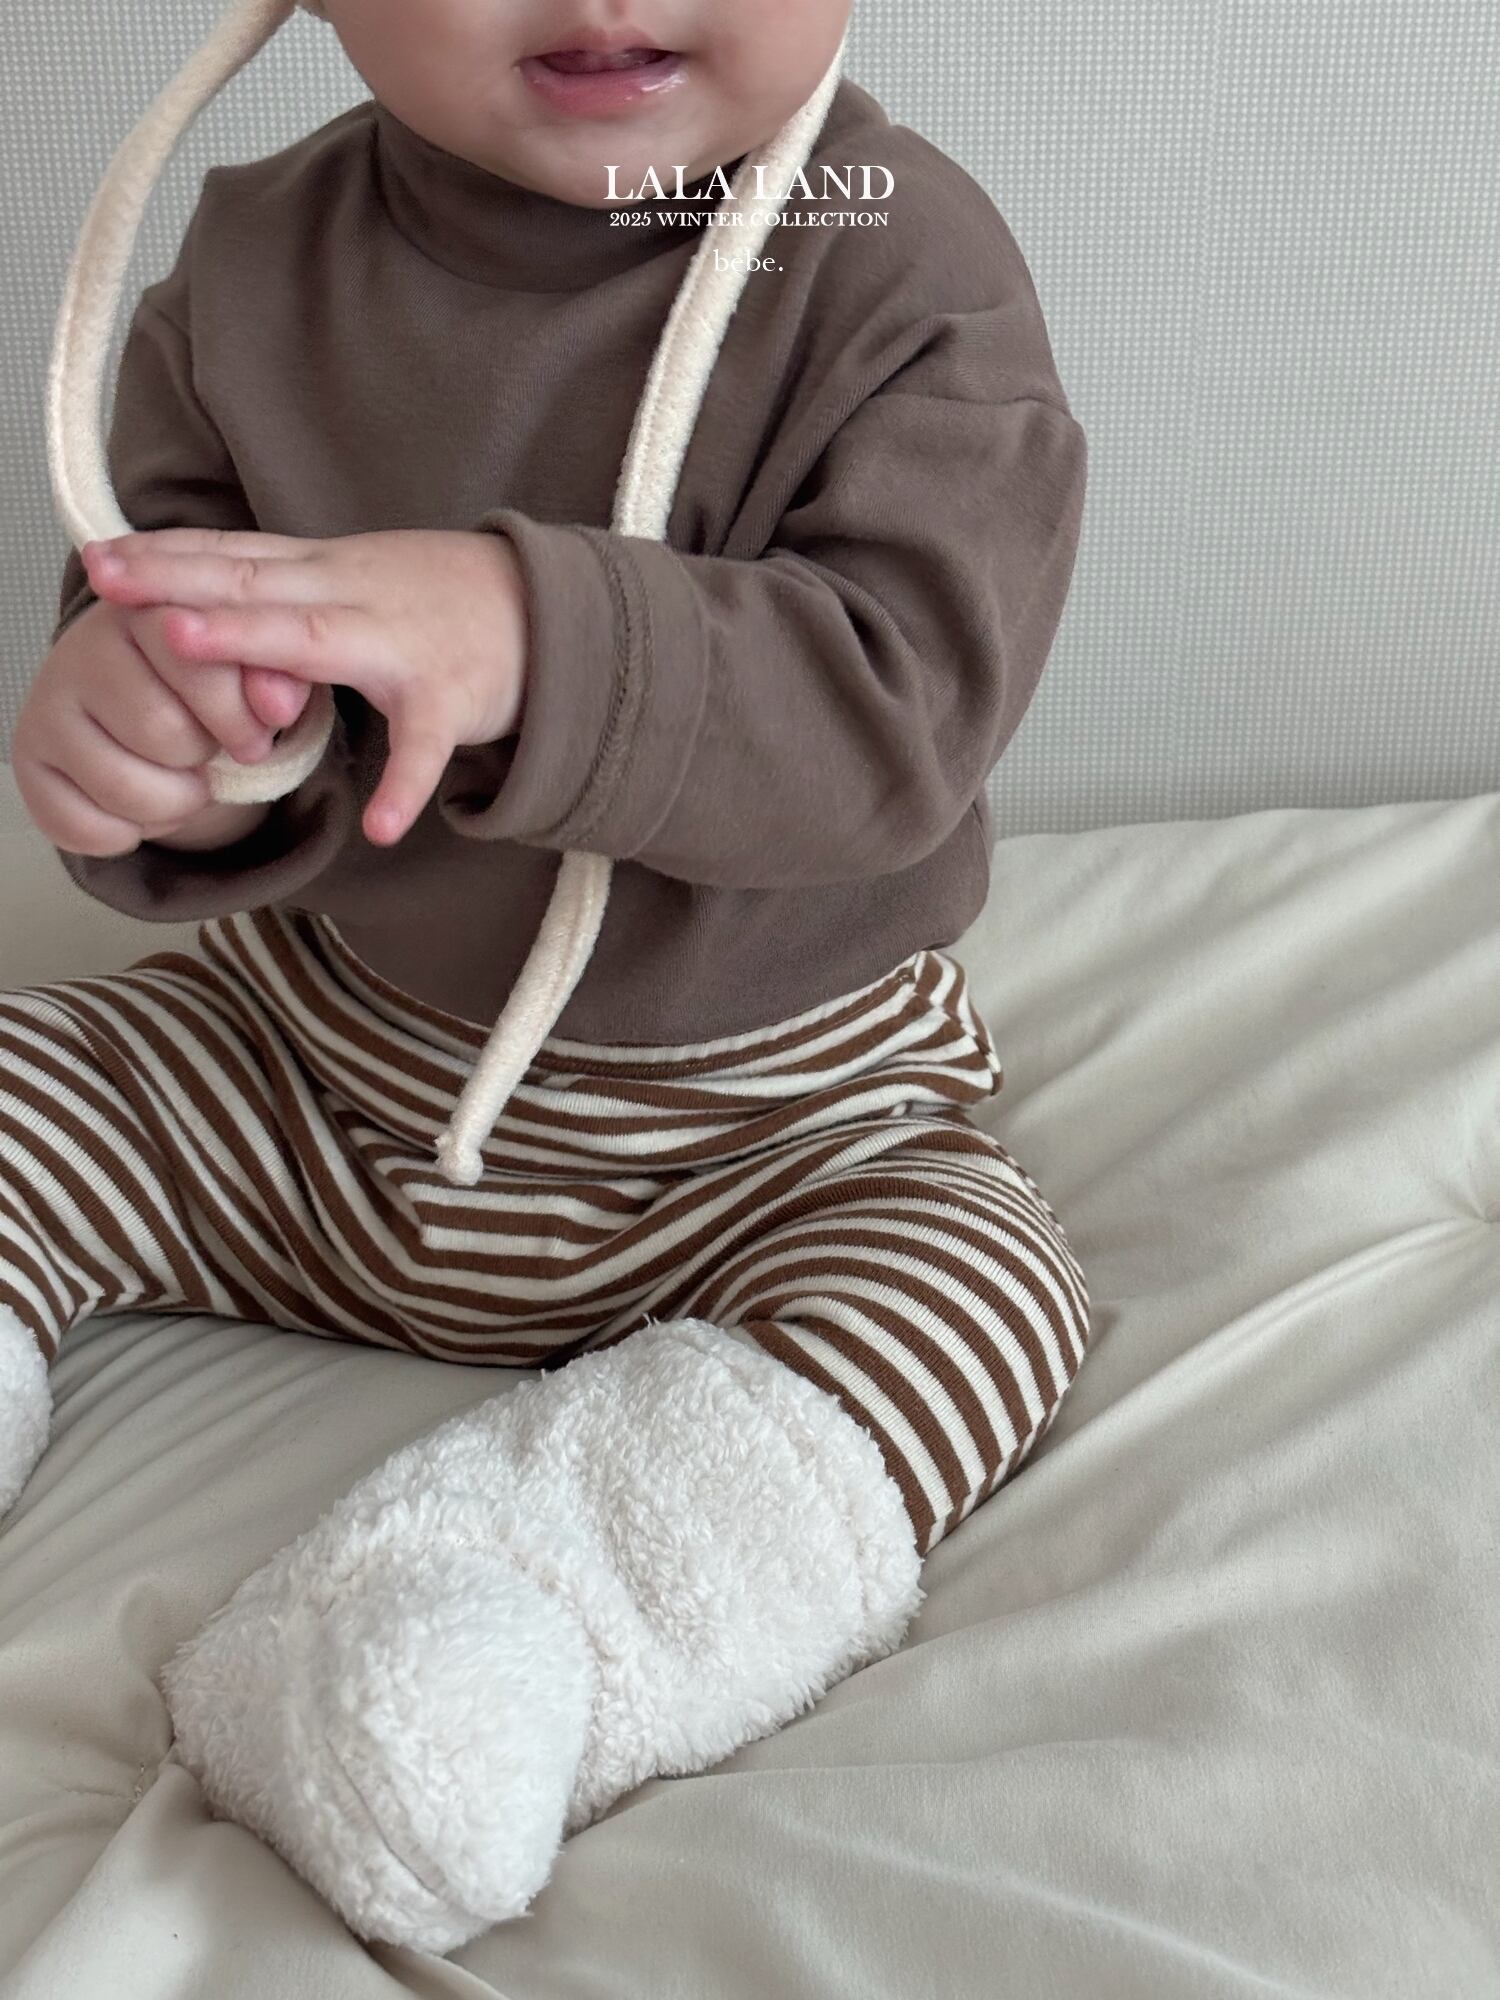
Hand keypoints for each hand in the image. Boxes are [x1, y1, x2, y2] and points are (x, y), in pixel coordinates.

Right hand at [14, 597, 298, 857]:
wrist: (146, 701)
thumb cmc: (203, 685)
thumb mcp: (251, 671)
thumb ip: (275, 679)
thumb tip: (279, 704)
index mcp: (146, 608)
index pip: (196, 661)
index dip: (237, 713)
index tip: (256, 730)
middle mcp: (82, 650)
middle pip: (164, 733)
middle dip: (203, 756)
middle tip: (204, 746)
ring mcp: (46, 707)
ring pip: (128, 789)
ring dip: (175, 801)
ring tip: (179, 775)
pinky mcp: (28, 763)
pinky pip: (89, 828)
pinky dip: (131, 832)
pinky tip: (140, 801)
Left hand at [82, 526, 529, 846]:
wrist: (549, 612)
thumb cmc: (438, 602)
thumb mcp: (354, 579)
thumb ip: (284, 590)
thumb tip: (193, 596)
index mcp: (326, 569)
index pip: (235, 554)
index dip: (166, 554)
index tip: (98, 556)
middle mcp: (353, 593)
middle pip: (253, 582)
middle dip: (177, 580)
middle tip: (108, 580)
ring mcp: (401, 643)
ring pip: (316, 642)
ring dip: (249, 643)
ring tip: (184, 647)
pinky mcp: (449, 698)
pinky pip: (423, 747)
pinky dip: (404, 785)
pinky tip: (382, 827)